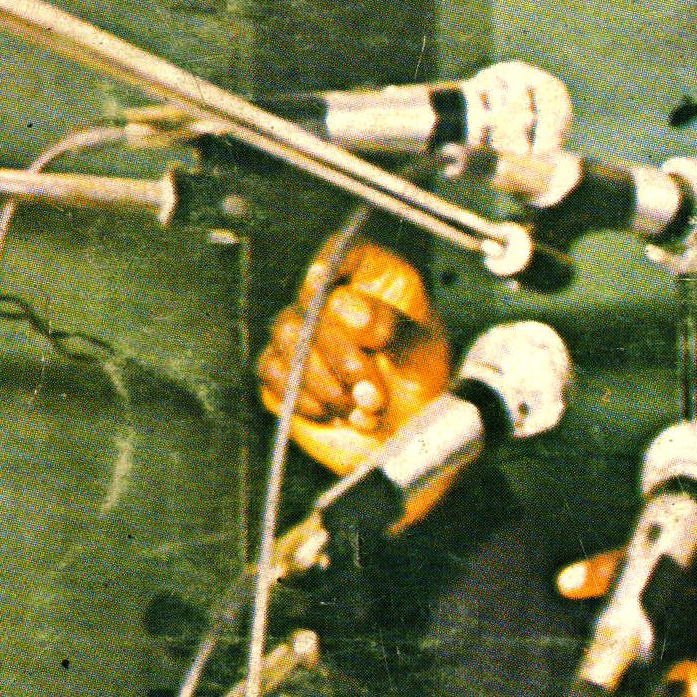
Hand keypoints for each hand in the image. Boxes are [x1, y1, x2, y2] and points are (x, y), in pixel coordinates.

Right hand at [257, 243, 452, 482]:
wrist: (406, 446)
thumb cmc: (423, 392)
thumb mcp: (423, 355)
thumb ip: (391, 324)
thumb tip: (344, 303)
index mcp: (376, 284)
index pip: (342, 250)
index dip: (331, 263)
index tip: (328, 287)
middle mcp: (336, 302)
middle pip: (311, 300)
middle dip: (342, 354)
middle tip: (374, 392)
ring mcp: (306, 336)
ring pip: (288, 334)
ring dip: (325, 380)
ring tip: (361, 409)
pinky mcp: (284, 371)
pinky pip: (273, 370)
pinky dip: (304, 397)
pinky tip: (333, 413)